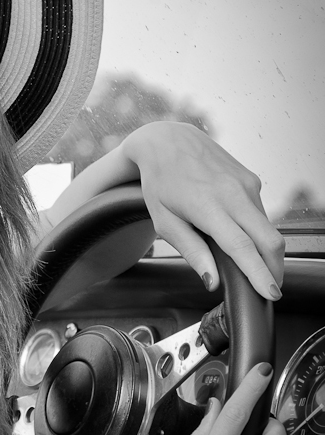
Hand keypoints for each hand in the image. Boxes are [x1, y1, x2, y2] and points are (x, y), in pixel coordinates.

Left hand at [121, 122, 284, 299]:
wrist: (167, 141)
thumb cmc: (160, 183)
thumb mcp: (164, 222)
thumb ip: (191, 251)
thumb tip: (212, 282)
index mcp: (208, 207)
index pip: (242, 247)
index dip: (259, 273)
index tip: (271, 294)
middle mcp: (234, 193)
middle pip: (270, 240)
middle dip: (275, 269)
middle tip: (269, 289)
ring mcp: (246, 184)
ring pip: (268, 228)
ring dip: (265, 250)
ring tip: (250, 264)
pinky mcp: (252, 179)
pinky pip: (261, 213)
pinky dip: (256, 230)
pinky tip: (240, 233)